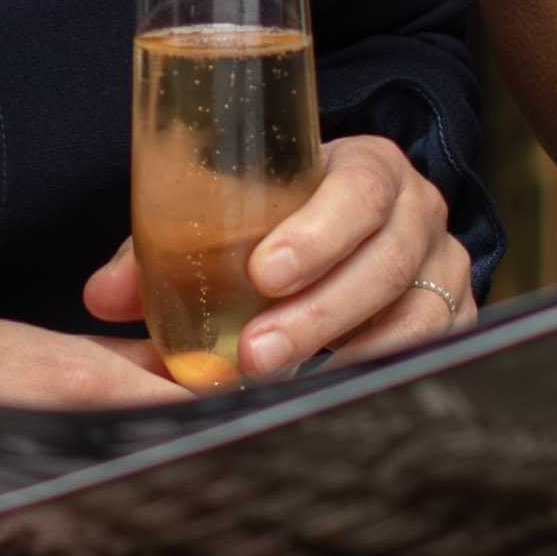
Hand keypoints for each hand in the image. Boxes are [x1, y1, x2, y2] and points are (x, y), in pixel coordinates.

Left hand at [76, 131, 469, 381]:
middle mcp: (418, 211)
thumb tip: (102, 299)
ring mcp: (443, 267)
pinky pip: (431, 349)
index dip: (316, 234)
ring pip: (415, 314)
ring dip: (346, 351)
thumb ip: (165, 247)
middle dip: (317, 314)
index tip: (262, 275)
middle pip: (384, 261)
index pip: (358, 190)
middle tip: (256, 354)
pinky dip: (380, 372)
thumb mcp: (232, 211)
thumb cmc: (283, 213)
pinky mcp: (453, 315)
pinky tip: (330, 389)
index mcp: (368, 166)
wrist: (356, 221)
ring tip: (281, 382)